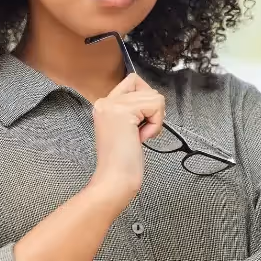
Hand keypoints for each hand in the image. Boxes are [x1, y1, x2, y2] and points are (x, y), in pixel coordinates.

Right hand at [90, 73, 164, 194]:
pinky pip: (156, 106)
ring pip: (155, 96)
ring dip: (155, 119)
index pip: (133, 81)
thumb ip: (134, 109)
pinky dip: (156, 124)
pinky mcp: (122, 111)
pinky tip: (141, 138)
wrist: (114, 179)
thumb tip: (153, 97)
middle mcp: (105, 101)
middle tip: (139, 132)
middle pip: (147, 87)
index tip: (140, 123)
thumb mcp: (127, 127)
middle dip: (152, 111)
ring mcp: (112, 105)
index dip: (146, 101)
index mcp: (104, 105)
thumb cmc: (123, 160)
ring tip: (139, 136)